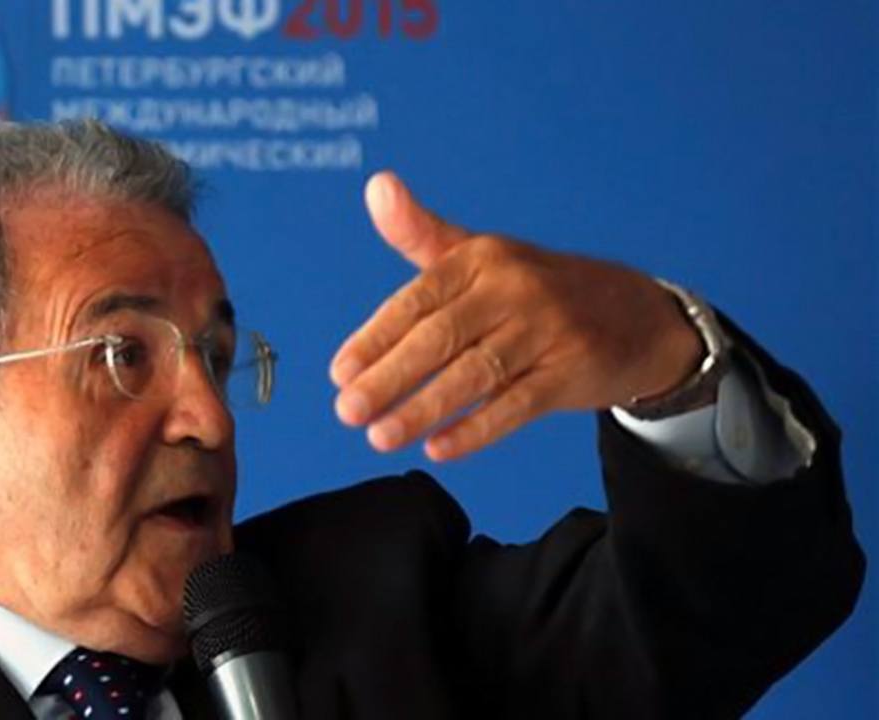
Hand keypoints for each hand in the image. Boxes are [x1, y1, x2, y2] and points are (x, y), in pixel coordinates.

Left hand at [330, 172, 703, 460]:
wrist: (635, 314)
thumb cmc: (534, 289)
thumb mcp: (480, 256)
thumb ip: (420, 233)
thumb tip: (376, 184)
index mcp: (481, 259)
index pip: (416, 300)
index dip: (374, 338)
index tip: (339, 373)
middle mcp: (512, 288)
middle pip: (440, 338)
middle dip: (388, 377)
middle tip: (347, 411)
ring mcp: (545, 330)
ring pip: (474, 374)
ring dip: (423, 409)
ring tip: (379, 437)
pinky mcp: (571, 370)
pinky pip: (516, 405)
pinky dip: (476, 429)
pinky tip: (439, 448)